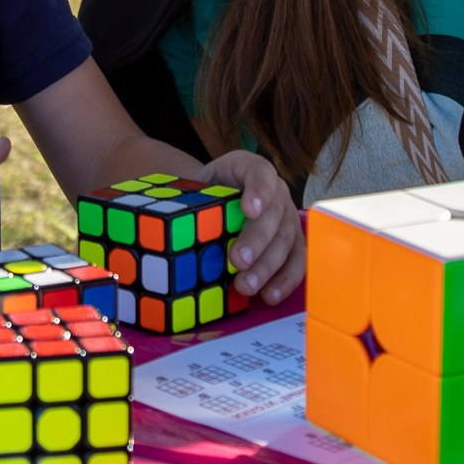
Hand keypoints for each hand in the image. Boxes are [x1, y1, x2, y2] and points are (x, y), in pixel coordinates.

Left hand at [200, 150, 304, 304]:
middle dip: (258, 239)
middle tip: (238, 260)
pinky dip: (285, 279)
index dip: (258, 190)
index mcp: (247, 168)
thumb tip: (166, 218)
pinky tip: (270, 295)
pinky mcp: (293, 242)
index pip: (259, 172)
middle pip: (274, 212)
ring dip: (269, 266)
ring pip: (288, 239)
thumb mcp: (192, 187)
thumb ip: (185, 197)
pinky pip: (297, 260)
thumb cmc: (203, 194)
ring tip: (247, 285)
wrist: (211, 203)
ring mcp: (287, 216)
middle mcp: (275, 190)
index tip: (249, 209)